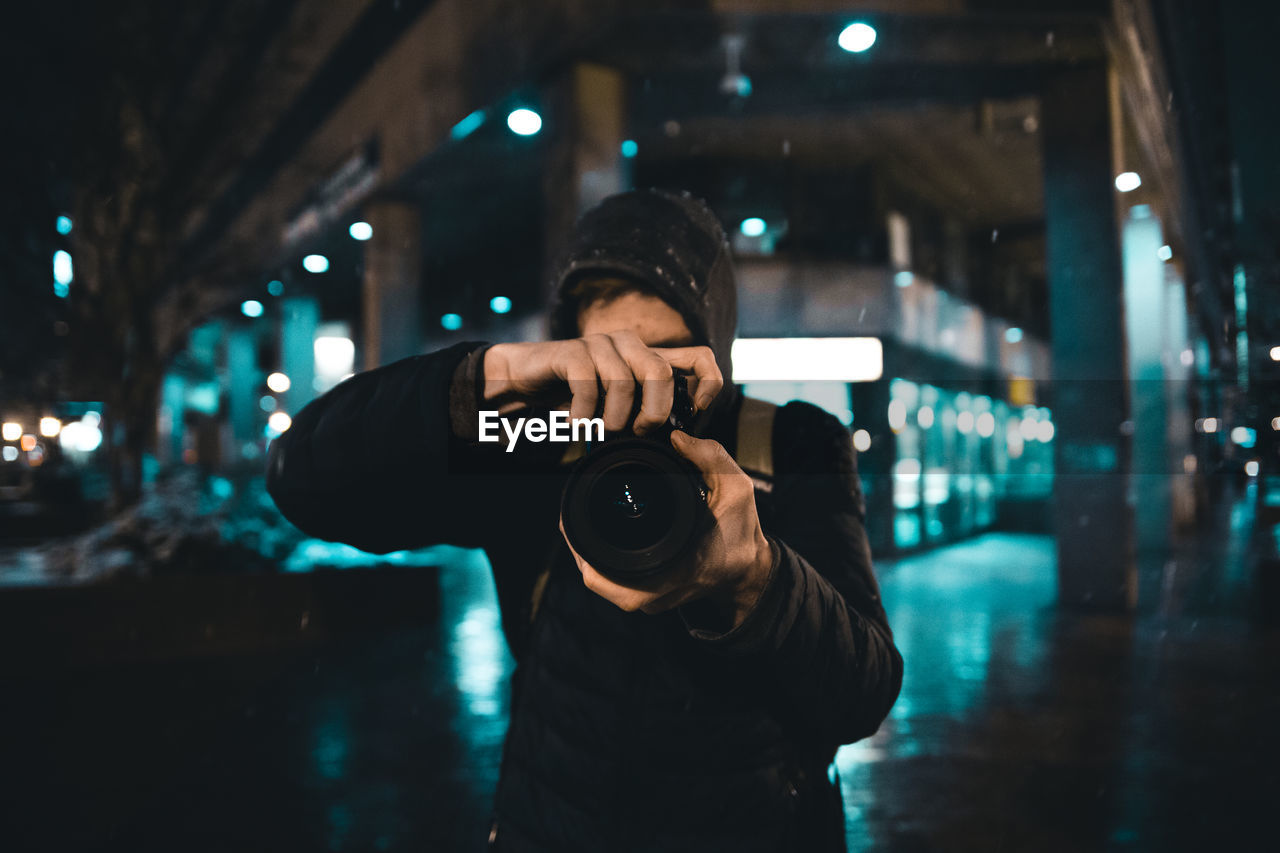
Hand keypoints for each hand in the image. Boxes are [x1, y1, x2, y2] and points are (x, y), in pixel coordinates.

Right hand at [484, 332, 722, 434]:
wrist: (527, 379)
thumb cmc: (577, 395)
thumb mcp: (618, 404)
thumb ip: (645, 409)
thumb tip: (676, 436)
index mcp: (649, 357)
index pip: (700, 357)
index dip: (708, 384)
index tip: (694, 414)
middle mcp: (630, 344)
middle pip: (661, 373)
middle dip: (653, 412)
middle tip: (636, 431)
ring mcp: (601, 344)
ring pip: (624, 381)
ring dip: (614, 418)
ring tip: (601, 430)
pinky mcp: (572, 352)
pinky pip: (587, 383)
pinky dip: (584, 412)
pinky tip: (576, 423)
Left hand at [560, 430, 774, 628]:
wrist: (748, 570)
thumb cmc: (740, 535)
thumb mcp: (736, 491)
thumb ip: (711, 458)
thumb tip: (677, 439)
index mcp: (669, 574)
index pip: (604, 574)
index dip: (580, 543)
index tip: (571, 512)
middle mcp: (653, 595)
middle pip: (593, 575)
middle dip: (576, 540)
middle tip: (568, 506)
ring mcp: (648, 599)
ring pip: (599, 579)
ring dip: (584, 549)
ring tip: (577, 514)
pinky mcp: (647, 594)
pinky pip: (611, 579)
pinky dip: (598, 556)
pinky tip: (593, 529)